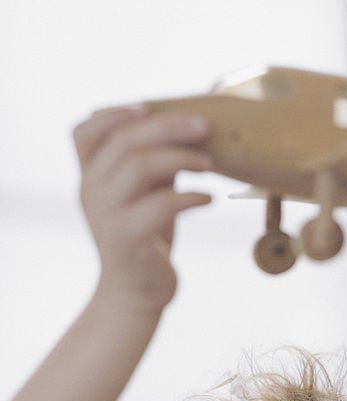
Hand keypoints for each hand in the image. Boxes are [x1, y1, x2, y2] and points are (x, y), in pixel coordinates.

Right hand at [73, 106, 212, 310]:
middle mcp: (90, 191)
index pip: (84, 133)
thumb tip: (190, 121)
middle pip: (125, 141)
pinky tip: (209, 198)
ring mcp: (105, 214)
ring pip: (140, 167)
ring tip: (209, 165)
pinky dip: (190, 196)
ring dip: (182, 158)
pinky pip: (160, 205)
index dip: (113, 114)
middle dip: (169, 127)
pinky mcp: (126, 238)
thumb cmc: (147, 235)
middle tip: (205, 127)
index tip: (148, 107)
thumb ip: (153, 159)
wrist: (136, 292)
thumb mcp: (146, 192)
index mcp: (90, 176)